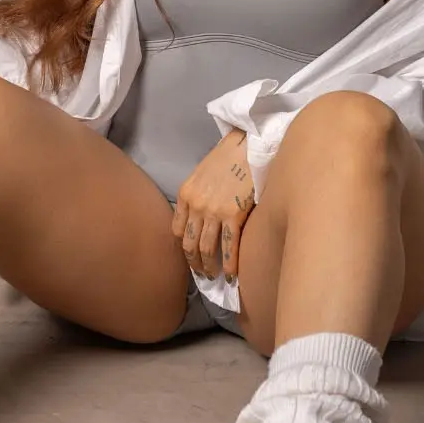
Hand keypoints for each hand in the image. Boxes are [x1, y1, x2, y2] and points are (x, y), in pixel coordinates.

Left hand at [171, 130, 255, 282]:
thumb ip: (196, 197)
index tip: (190, 256)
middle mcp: (196, 205)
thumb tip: (200, 220)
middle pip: (189, 244)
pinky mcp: (233, 214)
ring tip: (215, 276)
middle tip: (201, 274)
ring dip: (209, 267)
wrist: (246, 147)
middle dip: (194, 263)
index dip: (183, 248)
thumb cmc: (226, 158)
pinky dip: (229, 264)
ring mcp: (213, 211)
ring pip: (207, 249)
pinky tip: (232, 275)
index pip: (177, 230)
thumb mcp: (201, 176)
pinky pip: (229, 247)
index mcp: (185, 194)